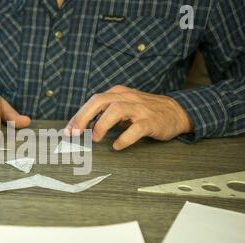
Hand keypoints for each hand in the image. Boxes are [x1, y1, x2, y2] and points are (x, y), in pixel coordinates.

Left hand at [64, 85, 193, 149]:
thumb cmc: (145, 111)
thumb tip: (84, 127)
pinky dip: (125, 138)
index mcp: (118, 94)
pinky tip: (117, 146)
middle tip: (74, 134)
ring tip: (94, 138)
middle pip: (100, 101)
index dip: (78, 116)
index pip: (93, 101)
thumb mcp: (123, 108)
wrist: (177, 112)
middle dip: (84, 117)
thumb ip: (105, 114)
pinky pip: (136, 128)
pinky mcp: (151, 121)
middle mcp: (127, 98)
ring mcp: (140, 109)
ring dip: (102, 124)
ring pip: (117, 110)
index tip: (67, 131)